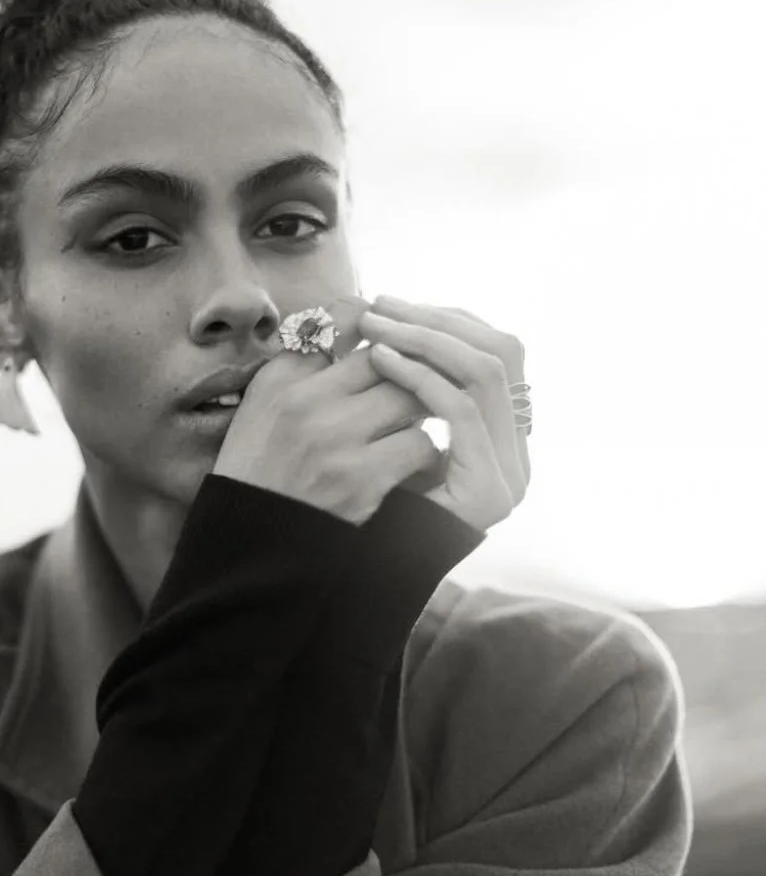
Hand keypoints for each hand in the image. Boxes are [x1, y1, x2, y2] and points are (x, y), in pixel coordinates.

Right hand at [213, 296, 440, 526]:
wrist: (249, 543)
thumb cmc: (260, 470)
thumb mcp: (263, 406)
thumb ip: (302, 364)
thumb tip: (356, 320)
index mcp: (281, 379)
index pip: (342, 319)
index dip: (375, 322)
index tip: (388, 339)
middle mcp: (305, 402)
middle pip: (387, 358)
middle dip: (409, 371)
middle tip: (418, 387)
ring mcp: (335, 440)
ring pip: (412, 398)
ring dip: (421, 411)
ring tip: (413, 424)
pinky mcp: (360, 480)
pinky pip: (419, 446)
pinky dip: (424, 453)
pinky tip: (413, 464)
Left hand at [358, 296, 529, 531]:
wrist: (356, 571)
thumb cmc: (366, 501)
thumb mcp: (395, 432)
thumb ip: (416, 389)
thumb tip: (402, 321)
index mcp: (506, 437)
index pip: (499, 353)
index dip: (450, 321)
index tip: (398, 305)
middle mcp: (519, 454)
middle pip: (503, 353)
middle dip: (439, 321)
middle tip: (383, 305)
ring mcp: (510, 475)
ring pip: (485, 374)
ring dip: (425, 340)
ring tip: (375, 327)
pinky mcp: (488, 491)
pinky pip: (461, 412)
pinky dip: (420, 378)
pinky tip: (381, 361)